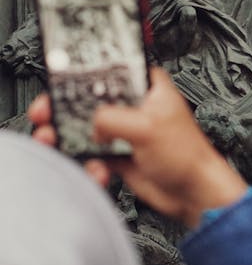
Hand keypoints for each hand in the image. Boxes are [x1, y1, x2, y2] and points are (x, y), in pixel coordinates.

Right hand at [31, 68, 247, 227]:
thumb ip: (112, 118)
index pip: (105, 70)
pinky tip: (98, 172)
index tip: (55, 82)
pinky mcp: (117, 154)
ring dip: (67, 139)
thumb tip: (91, 122)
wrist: (193, 194)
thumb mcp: (147, 127)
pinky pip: (90, 154)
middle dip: (62, 111)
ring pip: (83, 129)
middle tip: (44, 117)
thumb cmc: (186, 154)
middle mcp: (131, 104)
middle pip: (86, 100)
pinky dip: (88, 164)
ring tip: (54, 144)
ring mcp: (123, 130)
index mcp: (143, 86)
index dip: (77, 74)